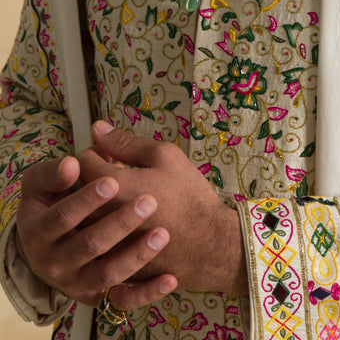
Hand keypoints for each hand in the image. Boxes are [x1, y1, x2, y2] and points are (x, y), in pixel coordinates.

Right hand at [16, 155, 176, 308]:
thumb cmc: (51, 199)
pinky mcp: (96, 293)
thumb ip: (55, 172)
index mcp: (39, 228)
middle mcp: (54, 259)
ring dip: (137, 255)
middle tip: (148, 201)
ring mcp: (77, 278)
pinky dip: (147, 292)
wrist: (49, 241)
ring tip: (162, 233)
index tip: (113, 182)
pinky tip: (170, 278)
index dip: (87, 198)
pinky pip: (123, 300)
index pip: (63, 215)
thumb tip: (73, 162)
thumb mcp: (43, 183)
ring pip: (109, 272)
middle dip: (120, 222)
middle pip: (89, 243)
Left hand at [78, 121, 247, 294]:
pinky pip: (96, 244)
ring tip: (121, 200)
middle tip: (118, 176)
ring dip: (95, 206)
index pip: (80, 163)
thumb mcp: (164, 156)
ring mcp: (104, 245)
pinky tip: (127, 225)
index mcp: (111, 187)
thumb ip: (126, 142)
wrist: (209, 246)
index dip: (95, 152)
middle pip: (77, 192)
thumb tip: (98, 128)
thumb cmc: (189, 196)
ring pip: (83, 220)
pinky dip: (104, 231)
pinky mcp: (111, 265)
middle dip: (92, 178)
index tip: (113, 155)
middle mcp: (99, 218)